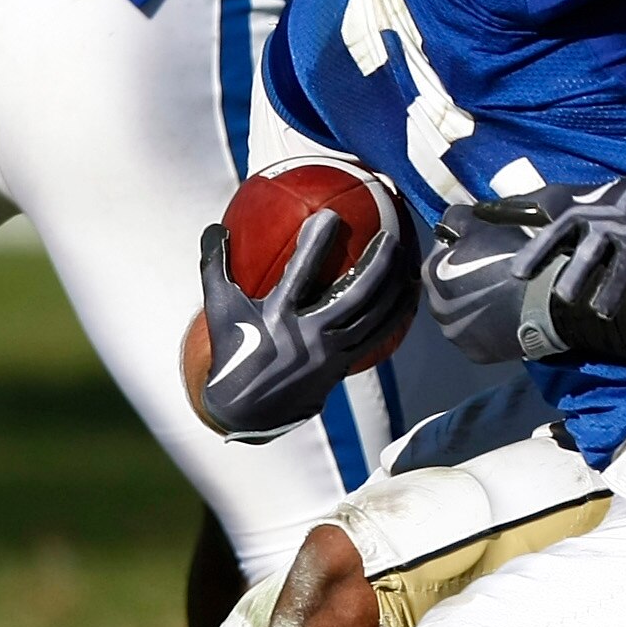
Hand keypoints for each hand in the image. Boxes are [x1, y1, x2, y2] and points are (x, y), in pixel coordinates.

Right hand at [197, 208, 412, 436]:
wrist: (246, 410)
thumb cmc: (232, 350)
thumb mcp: (219, 309)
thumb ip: (216, 266)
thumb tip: (215, 226)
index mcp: (277, 317)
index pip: (301, 274)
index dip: (316, 243)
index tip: (331, 215)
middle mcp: (309, 335)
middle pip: (354, 295)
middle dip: (377, 264)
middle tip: (391, 236)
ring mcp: (330, 353)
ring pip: (373, 316)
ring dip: (394, 288)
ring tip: (410, 262)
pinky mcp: (343, 365)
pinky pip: (377, 336)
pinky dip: (396, 314)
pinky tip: (408, 295)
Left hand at [423, 163, 625, 366]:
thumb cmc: (597, 201)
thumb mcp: (560, 197)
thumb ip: (520, 207)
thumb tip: (476, 210)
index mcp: (580, 215)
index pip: (555, 234)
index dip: (537, 253)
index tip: (517, 274)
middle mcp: (608, 229)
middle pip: (592, 251)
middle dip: (579, 271)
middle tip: (562, 295)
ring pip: (625, 270)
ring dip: (614, 291)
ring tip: (600, 313)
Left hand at [423, 195, 565, 364]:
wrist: (544, 302)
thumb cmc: (511, 258)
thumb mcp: (483, 224)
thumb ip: (457, 217)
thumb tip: (450, 220)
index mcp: (431, 273)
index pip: (441, 254)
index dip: (464, 248)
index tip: (485, 249)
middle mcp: (434, 307)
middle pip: (449, 287)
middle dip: (467, 280)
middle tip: (497, 273)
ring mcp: (455, 334)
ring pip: (463, 313)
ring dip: (477, 305)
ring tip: (504, 296)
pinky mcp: (476, 353)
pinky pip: (479, 336)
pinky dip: (489, 327)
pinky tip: (507, 316)